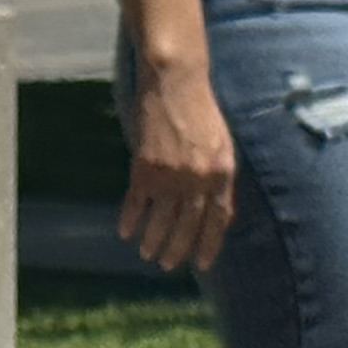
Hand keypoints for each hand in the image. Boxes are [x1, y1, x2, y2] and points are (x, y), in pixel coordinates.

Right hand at [121, 57, 235, 273]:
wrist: (176, 82)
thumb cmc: (202, 112)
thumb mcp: (222, 145)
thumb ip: (221, 179)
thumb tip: (220, 214)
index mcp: (222, 172)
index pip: (218, 219)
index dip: (209, 244)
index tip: (201, 264)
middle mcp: (198, 178)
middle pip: (188, 225)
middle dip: (177, 249)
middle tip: (167, 265)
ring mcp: (171, 173)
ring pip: (162, 219)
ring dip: (153, 239)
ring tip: (147, 253)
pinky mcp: (145, 166)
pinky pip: (136, 201)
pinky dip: (130, 218)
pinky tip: (125, 231)